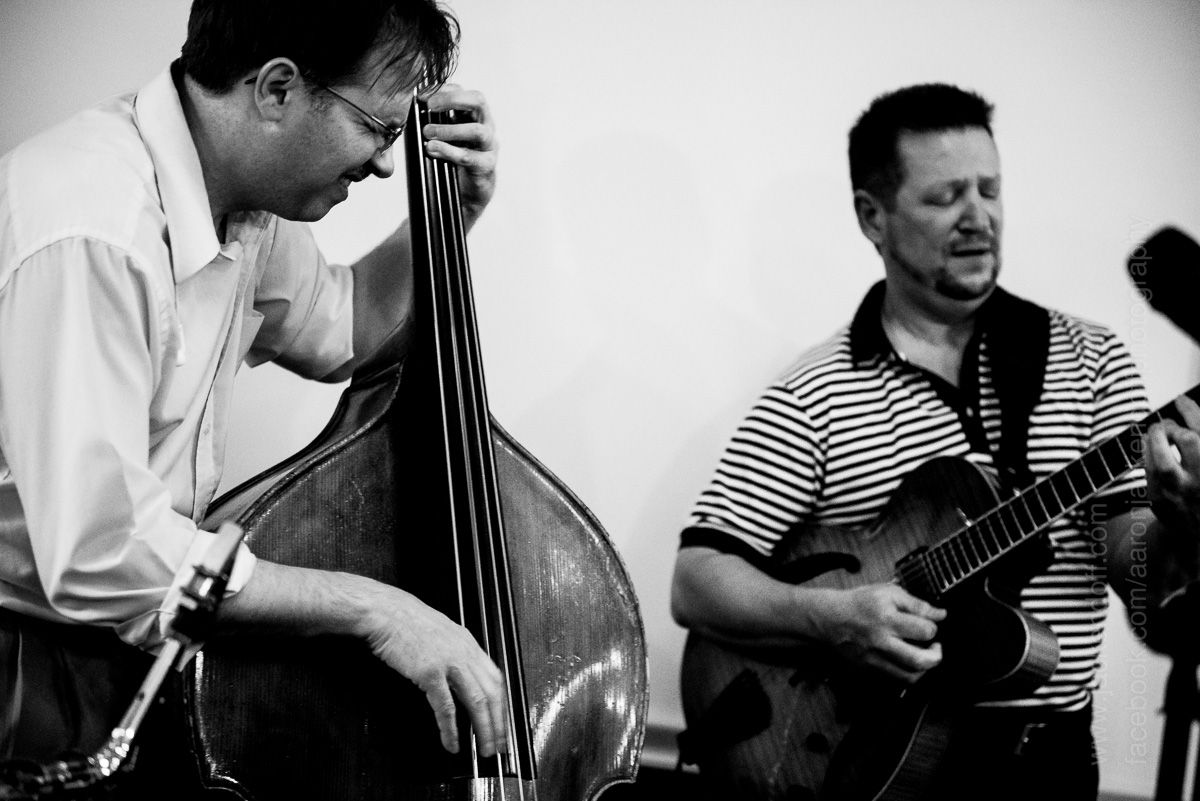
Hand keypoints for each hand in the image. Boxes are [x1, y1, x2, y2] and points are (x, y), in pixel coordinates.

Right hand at [357, 582, 508, 756]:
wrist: (385, 611)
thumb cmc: (407, 621)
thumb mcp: (441, 633)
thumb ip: (455, 652)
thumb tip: (462, 676)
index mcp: (468, 643)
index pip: (496, 679)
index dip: (502, 704)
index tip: (503, 722)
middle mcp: (464, 652)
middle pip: (493, 693)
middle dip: (499, 723)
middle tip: (499, 744)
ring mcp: (449, 662)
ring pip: (477, 701)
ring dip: (483, 729)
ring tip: (484, 748)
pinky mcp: (430, 672)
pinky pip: (446, 707)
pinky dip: (451, 729)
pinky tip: (452, 742)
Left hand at [422, 84, 497, 230]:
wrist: (469, 190)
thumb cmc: (456, 158)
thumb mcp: (444, 135)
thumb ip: (435, 120)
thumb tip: (412, 107)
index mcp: (474, 115)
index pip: (464, 91)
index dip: (444, 89)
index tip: (422, 95)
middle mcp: (486, 126)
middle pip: (478, 101)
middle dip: (453, 99)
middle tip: (430, 105)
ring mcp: (489, 146)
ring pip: (477, 131)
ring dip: (450, 130)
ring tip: (428, 132)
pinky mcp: (486, 166)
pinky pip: (470, 157)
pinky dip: (450, 152)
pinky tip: (433, 149)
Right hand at [817, 584, 945, 682]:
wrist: (830, 618)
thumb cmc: (859, 603)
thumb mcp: (888, 592)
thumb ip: (916, 604)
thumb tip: (940, 615)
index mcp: (887, 618)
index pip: (924, 630)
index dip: (934, 627)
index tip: (931, 624)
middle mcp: (881, 641)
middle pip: (919, 660)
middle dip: (936, 655)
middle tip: (935, 647)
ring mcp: (874, 658)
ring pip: (909, 677)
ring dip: (924, 669)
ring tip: (924, 657)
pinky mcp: (869, 668)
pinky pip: (895, 680)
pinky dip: (907, 674)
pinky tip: (908, 662)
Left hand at [1146, 395, 1199, 538]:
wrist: (1197, 534)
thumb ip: (1197, 438)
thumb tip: (1185, 408)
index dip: (1192, 412)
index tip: (1182, 399)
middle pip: (1189, 441)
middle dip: (1175, 426)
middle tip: (1169, 424)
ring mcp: (1182, 495)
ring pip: (1163, 458)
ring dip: (1156, 438)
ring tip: (1158, 432)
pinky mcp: (1160, 501)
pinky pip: (1148, 470)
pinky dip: (1148, 453)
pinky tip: (1151, 447)